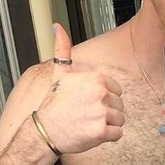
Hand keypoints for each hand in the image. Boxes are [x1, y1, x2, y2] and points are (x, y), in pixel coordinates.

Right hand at [33, 23, 124, 153]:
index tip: (89, 102)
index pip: (117, 90)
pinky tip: (92, 132)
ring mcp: (101, 113)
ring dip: (108, 124)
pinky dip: (108, 136)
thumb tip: (57, 27)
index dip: (104, 98)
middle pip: (119, 105)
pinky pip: (118, 134)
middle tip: (87, 114)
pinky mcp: (101, 132)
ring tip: (89, 123)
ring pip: (120, 120)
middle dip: (106, 112)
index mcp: (95, 78)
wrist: (44, 131)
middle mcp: (100, 94)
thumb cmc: (53, 104)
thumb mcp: (58, 73)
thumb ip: (63, 50)